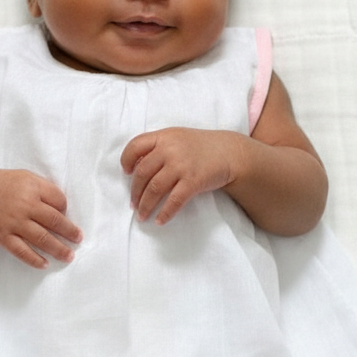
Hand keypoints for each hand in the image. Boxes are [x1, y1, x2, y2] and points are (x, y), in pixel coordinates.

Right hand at [0, 169, 82, 268]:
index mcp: (32, 186)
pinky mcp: (2, 236)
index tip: (67, 217)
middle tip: (79, 240)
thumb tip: (63, 210)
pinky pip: (21, 251)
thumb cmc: (4, 185)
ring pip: (41, 238)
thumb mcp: (26, 178)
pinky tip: (45, 264)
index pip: (58, 200)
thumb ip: (44, 190)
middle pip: (54, 221)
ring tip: (69, 256)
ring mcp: (13, 221)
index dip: (66, 209)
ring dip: (58, 249)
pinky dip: (34, 259)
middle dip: (70, 232)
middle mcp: (24, 204)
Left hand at [120, 128, 240, 224]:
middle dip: (135, 191)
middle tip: (133, 204)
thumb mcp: (178, 138)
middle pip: (142, 173)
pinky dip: (165, 213)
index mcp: (164, 137)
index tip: (126, 173)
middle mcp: (170, 149)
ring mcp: (181, 165)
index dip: (126, 160)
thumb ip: (158, 147)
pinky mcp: (193, 181)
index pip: (135, 146)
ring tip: (141, 215)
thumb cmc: (201, 147)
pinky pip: (174, 201)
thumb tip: (135, 167)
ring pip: (154, 189)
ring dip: (145, 205)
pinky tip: (160, 220)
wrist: (230, 152)